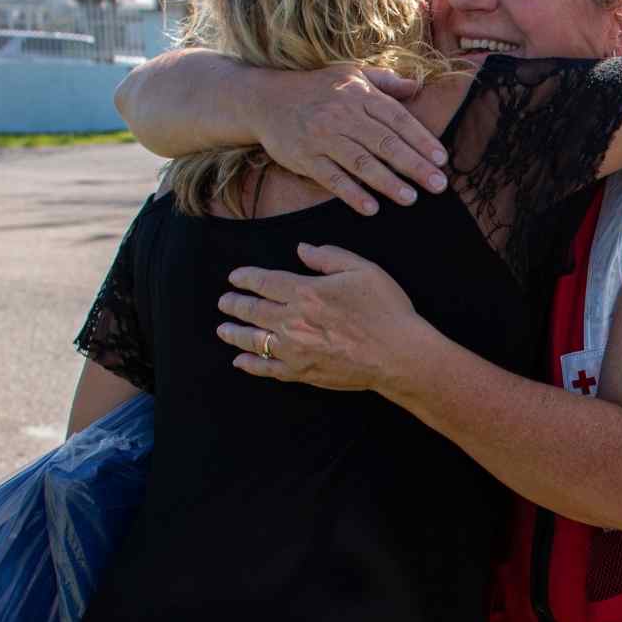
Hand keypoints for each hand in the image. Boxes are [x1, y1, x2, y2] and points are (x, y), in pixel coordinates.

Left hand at [214, 243, 436, 390]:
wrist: (398, 354)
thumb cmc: (385, 309)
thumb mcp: (363, 270)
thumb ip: (329, 256)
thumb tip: (301, 249)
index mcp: (307, 292)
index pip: (265, 281)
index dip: (246, 277)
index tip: (235, 277)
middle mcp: (293, 321)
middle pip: (253, 310)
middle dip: (234, 304)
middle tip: (224, 301)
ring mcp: (295, 349)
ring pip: (253, 340)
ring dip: (234, 333)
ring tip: (222, 329)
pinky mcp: (302, 372)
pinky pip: (267, 369)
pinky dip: (250, 365)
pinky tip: (240, 361)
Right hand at [255, 66, 469, 214]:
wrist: (265, 98)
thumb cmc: (317, 87)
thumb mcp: (351, 74)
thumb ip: (385, 82)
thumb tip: (417, 86)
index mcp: (359, 95)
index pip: (397, 119)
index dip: (421, 139)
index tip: (442, 159)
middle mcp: (342, 115)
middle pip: (384, 143)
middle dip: (414, 165)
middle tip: (438, 185)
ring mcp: (322, 137)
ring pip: (360, 162)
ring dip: (387, 182)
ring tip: (410, 198)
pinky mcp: (304, 157)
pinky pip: (331, 178)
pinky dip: (351, 193)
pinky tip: (371, 208)